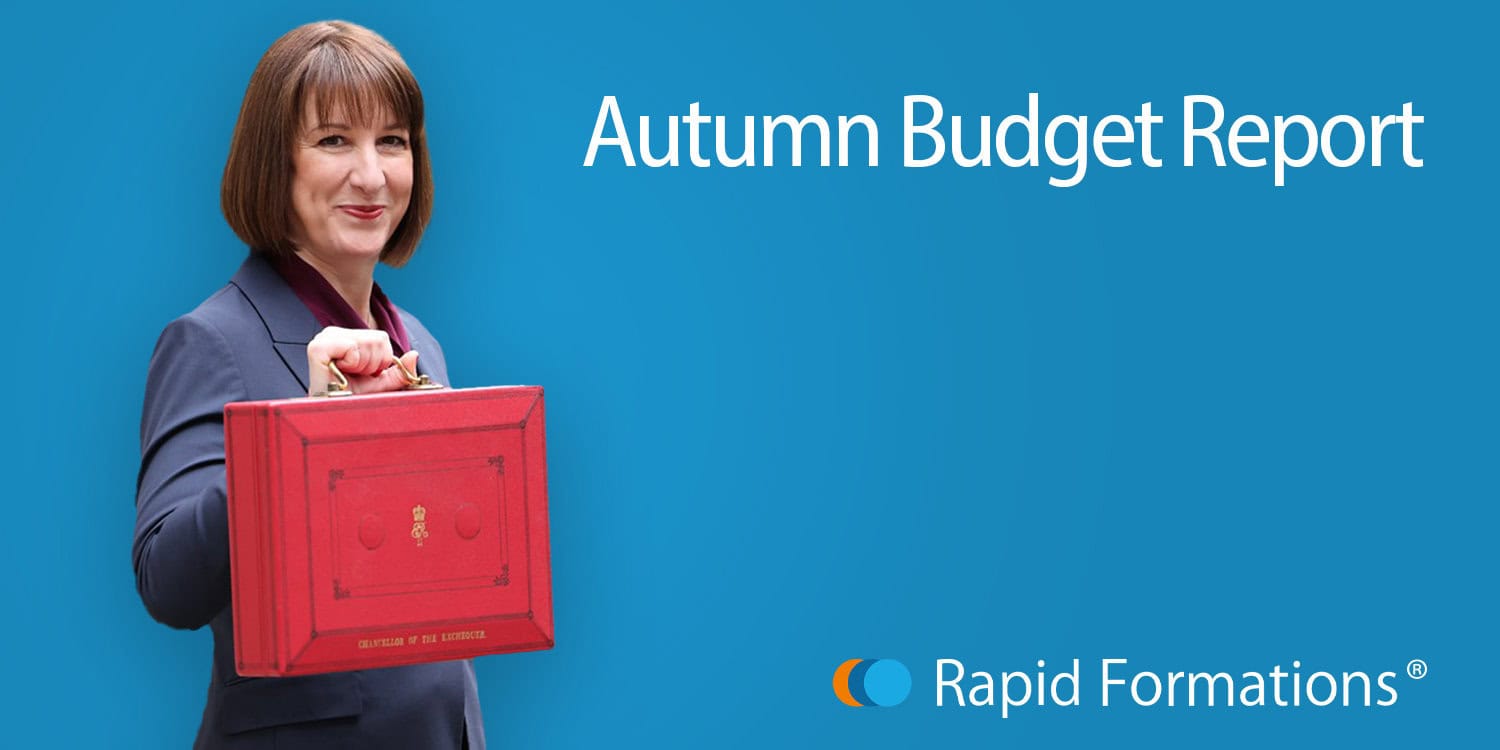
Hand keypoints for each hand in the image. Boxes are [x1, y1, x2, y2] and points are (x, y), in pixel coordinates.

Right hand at [305, 326, 419, 395]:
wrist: (332, 418)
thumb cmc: (351, 400)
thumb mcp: (381, 385)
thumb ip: (398, 371)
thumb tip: (415, 355)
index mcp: (346, 337)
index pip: (381, 337)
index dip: (380, 361)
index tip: (363, 375)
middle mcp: (333, 333)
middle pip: (378, 339)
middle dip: (373, 364)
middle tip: (355, 377)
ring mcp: (324, 338)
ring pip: (368, 342)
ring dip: (364, 366)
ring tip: (347, 377)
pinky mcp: (317, 347)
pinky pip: (352, 347)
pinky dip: (352, 363)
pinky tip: (340, 374)